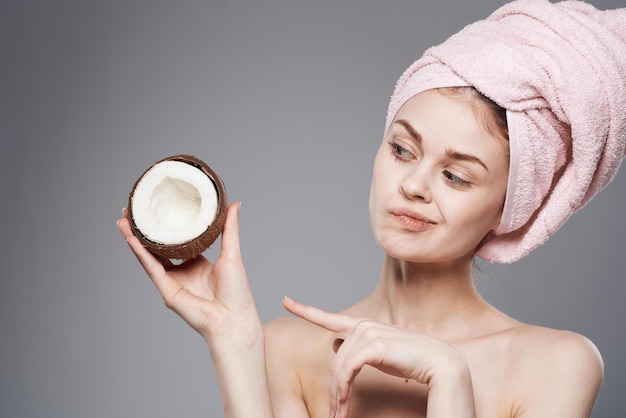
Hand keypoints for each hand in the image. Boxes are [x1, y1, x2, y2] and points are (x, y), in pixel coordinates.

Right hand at [118, 202, 260, 345]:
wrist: (234, 317)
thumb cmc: (237, 291)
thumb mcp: (232, 252)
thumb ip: (230, 228)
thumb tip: (234, 203)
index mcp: (196, 263)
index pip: (175, 242)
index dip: (165, 227)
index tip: (156, 209)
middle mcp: (181, 272)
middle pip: (157, 248)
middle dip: (143, 231)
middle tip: (132, 211)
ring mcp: (172, 282)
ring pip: (148, 257)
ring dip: (135, 240)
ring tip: (124, 221)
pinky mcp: (168, 291)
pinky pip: (152, 269)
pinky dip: (141, 254)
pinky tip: (132, 239)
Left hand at [283, 297, 474, 417]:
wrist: (439, 363)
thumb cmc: (411, 360)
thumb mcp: (379, 354)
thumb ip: (356, 349)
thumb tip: (335, 345)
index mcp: (363, 326)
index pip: (329, 318)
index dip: (305, 309)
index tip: (286, 300)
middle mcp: (363, 325)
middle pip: (334, 361)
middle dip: (333, 390)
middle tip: (334, 413)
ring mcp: (368, 332)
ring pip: (338, 368)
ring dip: (337, 396)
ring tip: (340, 414)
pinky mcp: (373, 344)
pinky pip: (347, 371)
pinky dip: (343, 391)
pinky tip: (344, 404)